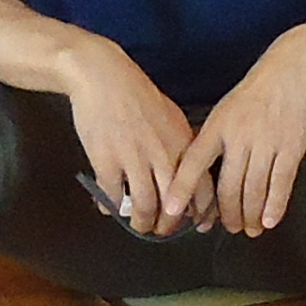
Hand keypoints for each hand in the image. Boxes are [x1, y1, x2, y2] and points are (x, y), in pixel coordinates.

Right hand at [57, 35, 198, 235]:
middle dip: (169, 225)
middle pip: (174, 205)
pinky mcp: (106, 162)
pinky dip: (111, 207)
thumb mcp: (171, 117)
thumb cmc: (136, 95)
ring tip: (139, 224)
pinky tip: (109, 207)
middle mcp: (162, 154)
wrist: (103, 77)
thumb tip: (183, 177)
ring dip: (142, 222)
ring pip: (144, 206)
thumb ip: (179, 147)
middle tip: (163, 229)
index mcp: (182, 143)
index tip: (198, 223)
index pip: (201, 188)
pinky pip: (112, 196)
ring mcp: (134, 159)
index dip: (201, 213)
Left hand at [174, 23, 305, 234]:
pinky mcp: (292, 147)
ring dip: (250, 215)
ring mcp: (267, 142)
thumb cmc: (261, 86)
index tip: (171, 210)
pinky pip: (281, 184)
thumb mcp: (228, 107)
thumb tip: (203, 170)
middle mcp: (240, 136)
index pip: (194, 162)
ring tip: (249, 228)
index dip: (182, 188)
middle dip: (227, 214)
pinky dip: (275, 207)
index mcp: (219, 125)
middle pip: (228, 187)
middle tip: (228, 227)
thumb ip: (216, 137)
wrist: (297, 65)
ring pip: (254, 190)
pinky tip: (270, 221)